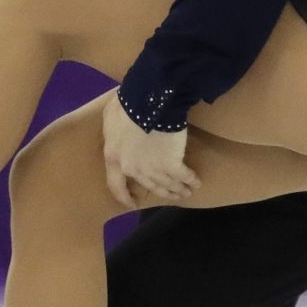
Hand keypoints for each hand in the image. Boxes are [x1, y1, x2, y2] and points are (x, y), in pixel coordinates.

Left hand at [102, 91, 201, 208]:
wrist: (148, 102)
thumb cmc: (126, 103)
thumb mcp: (110, 118)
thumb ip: (112, 133)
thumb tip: (117, 137)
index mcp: (113, 158)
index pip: (116, 186)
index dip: (124, 197)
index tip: (132, 204)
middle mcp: (131, 168)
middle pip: (148, 185)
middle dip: (162, 192)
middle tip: (172, 196)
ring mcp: (152, 168)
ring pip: (167, 183)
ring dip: (178, 189)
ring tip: (187, 192)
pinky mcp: (171, 164)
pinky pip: (183, 176)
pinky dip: (190, 180)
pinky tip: (196, 182)